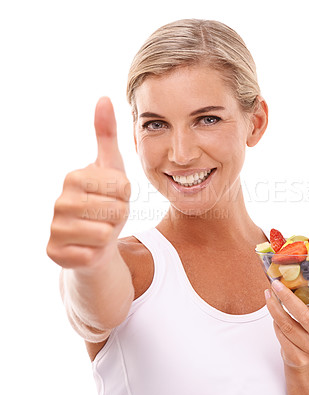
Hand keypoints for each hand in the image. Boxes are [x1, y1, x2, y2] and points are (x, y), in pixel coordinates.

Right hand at [47, 97, 130, 269]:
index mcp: (74, 177)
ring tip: (99, 229)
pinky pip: (92, 254)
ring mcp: (54, 228)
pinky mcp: (55, 253)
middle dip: (119, 215)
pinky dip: (97, 252)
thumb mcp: (111, 169)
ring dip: (109, 234)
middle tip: (106, 216)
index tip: (113, 198)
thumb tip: (104, 97)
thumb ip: (106, 135)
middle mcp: (59, 201)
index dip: (125, 196)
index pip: (122, 187)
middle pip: (115, 210)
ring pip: (105, 233)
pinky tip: (88, 247)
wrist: (95, 240)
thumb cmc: (106, 202)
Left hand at [265, 280, 308, 368]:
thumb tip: (296, 268)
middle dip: (287, 298)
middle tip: (276, 285)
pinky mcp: (298, 358)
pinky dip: (274, 321)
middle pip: (305, 316)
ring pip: (288, 325)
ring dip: (274, 308)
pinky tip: (273, 312)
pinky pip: (281, 335)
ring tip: (268, 294)